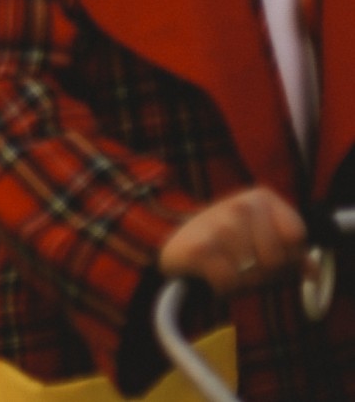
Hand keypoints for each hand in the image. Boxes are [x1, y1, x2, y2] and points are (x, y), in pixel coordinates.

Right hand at [159, 186, 306, 296]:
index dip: (288, 257)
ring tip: (229, 272)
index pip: (296, 237)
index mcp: (262, 197)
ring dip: (242, 283)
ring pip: (253, 272)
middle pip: (276, 259)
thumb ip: (291, 253)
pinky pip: (230, 282)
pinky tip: (213, 278)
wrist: (173, 247)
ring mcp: (218, 223)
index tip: (271, 258)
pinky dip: (224, 289)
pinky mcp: (199, 247)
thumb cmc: (226, 245)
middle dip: (264, 274)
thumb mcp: (260, 240)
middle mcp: (240, 205)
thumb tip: (313, 272)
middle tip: (245, 269)